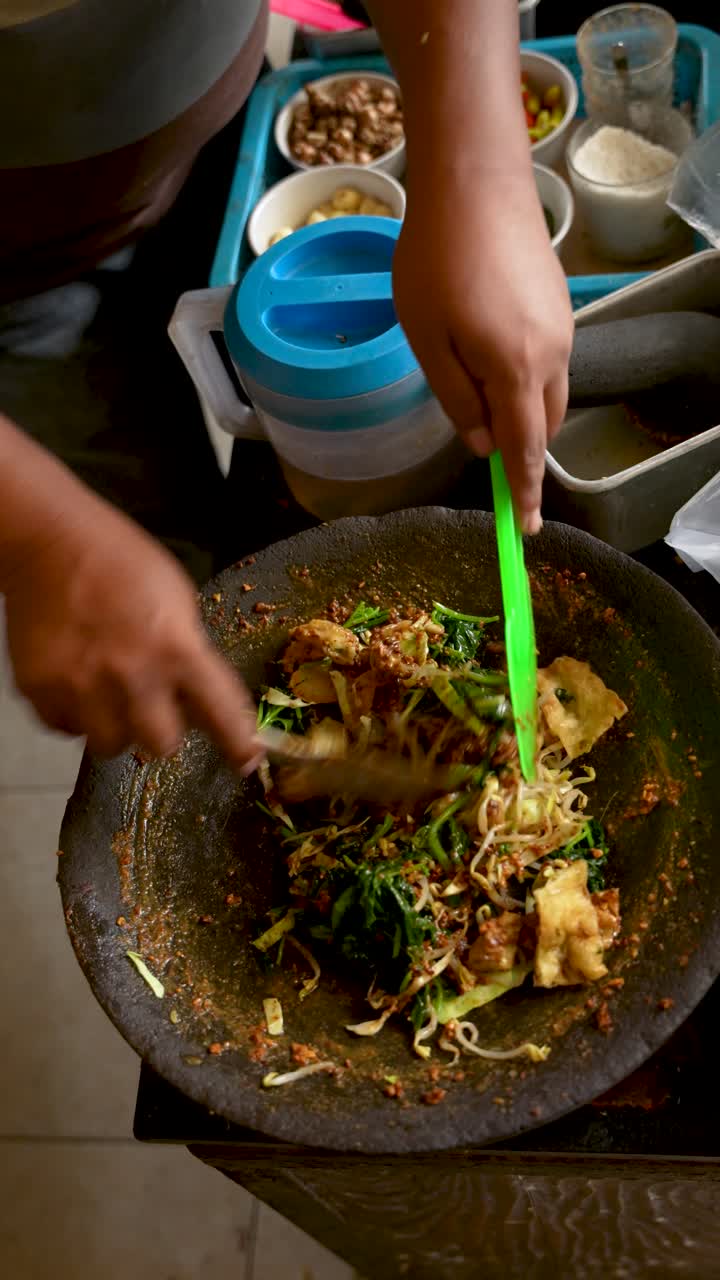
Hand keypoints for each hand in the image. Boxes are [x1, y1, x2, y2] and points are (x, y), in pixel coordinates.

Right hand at [3, 489, 259, 765]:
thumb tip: (195, 700)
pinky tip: (77, 684)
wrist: (50, 542)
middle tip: (155, 710)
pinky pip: (66, 728)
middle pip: (162, 746)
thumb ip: (188, 652)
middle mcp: (132, 676)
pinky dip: (75, 715)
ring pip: (110, 745)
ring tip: (110, 695)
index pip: (220, 713)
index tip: (246, 761)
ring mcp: (81, 687)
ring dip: (117, 727)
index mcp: (176, 649)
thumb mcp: (177, 599)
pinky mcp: (40, 690)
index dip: (238, 743)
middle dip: (164, 733)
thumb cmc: (124, 563)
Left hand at [393, 171, 573, 532]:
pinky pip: (549, 360)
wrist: (475, 181)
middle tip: (502, 482)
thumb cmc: (436, 261)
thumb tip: (482, 445)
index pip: (525, 449)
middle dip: (526, 456)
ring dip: (526, 415)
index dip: (526, 493)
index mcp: (516, 369)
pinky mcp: (558, 303)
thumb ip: (457, 399)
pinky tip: (493, 364)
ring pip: (551, 392)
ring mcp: (561, 326)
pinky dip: (528, 381)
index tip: (527, 529)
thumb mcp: (428, 341)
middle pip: (545, 424)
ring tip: (487, 415)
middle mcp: (552, 353)